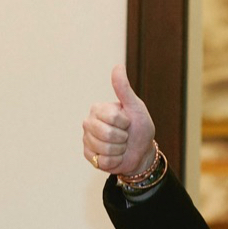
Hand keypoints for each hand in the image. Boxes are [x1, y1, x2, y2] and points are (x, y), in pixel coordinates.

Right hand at [82, 62, 156, 179]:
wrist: (140, 151)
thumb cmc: (138, 127)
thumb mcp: (135, 107)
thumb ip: (124, 89)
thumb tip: (118, 66)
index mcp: (98, 108)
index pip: (112, 118)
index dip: (125, 123)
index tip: (127, 123)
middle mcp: (89, 122)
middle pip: (107, 134)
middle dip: (122, 139)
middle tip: (124, 136)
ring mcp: (87, 140)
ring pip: (105, 149)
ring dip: (119, 151)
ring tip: (120, 146)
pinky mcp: (89, 156)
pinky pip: (103, 162)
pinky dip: (114, 161)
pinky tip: (115, 156)